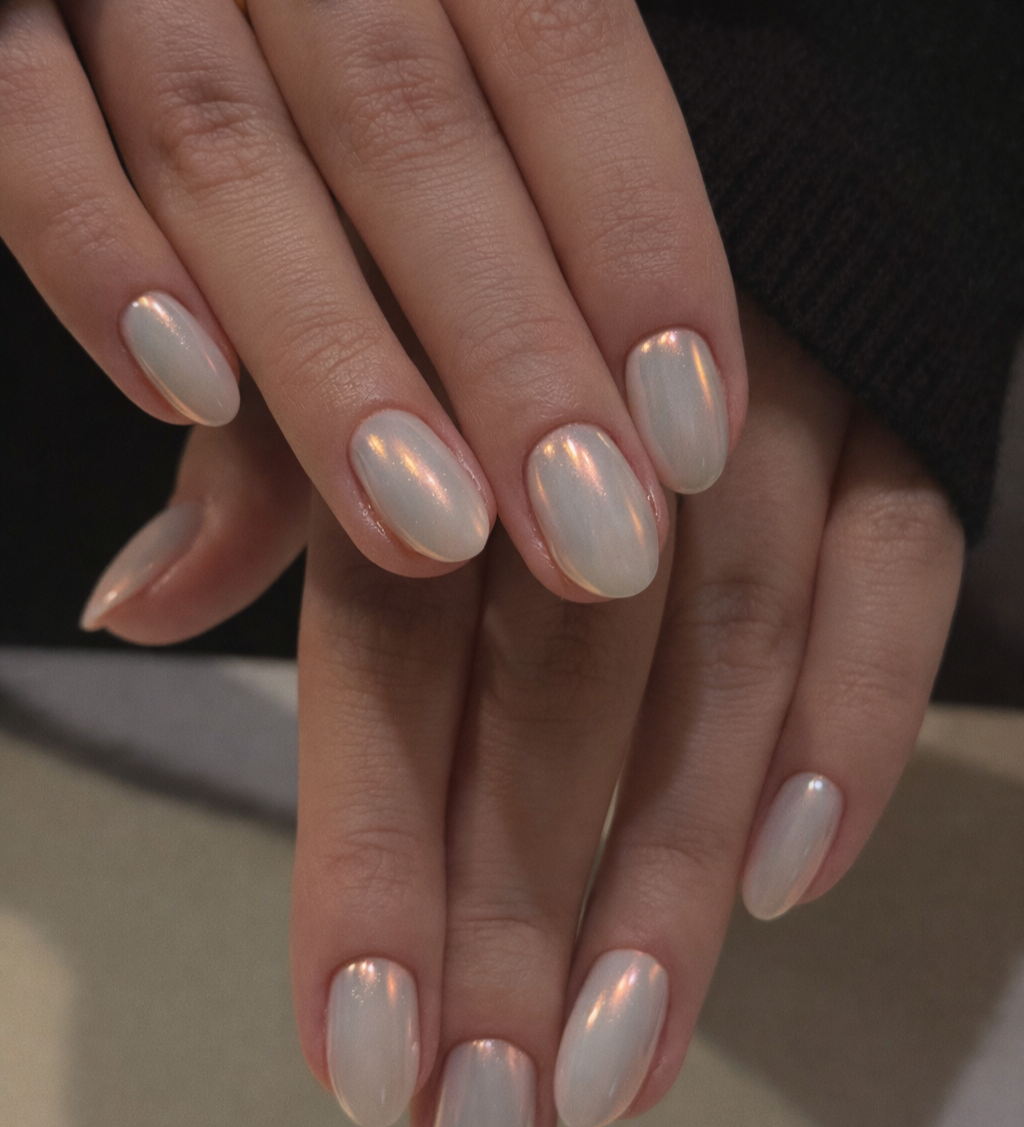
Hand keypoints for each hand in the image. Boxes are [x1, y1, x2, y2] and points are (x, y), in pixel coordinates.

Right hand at [0, 0, 744, 598]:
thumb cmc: (269, 58)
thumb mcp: (341, 138)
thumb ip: (339, 320)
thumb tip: (186, 594)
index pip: (569, 59)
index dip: (643, 248)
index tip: (690, 446)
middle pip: (417, 131)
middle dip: (512, 350)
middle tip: (587, 541)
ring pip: (230, 143)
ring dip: (334, 352)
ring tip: (425, 529)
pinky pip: (22, 117)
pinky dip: (95, 248)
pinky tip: (180, 391)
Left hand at [92, 295, 962, 1126]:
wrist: (692, 149)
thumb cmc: (493, 282)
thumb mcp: (358, 345)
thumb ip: (265, 481)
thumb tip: (130, 603)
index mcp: (443, 399)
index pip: (388, 652)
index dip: (372, 851)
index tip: (357, 1052)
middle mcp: (600, 418)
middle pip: (550, 693)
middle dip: (516, 922)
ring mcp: (762, 420)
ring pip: (720, 661)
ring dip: (669, 874)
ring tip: (617, 1071)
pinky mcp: (896, 427)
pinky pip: (899, 574)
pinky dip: (857, 723)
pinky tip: (795, 884)